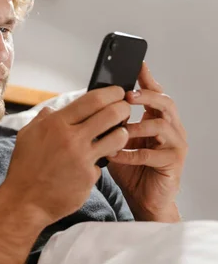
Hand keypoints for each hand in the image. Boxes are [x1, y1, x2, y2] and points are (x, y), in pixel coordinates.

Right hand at [6, 86, 129, 224]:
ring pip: (118, 137)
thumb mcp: (27, 136)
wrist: (24, 201)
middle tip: (124, 109)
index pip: (93, 99)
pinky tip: (88, 166)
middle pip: (112, 113)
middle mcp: (71, 138)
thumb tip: (53, 109)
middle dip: (123, 108)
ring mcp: (82, 158)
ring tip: (116, 135)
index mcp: (56, 123)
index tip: (117, 92)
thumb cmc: (24, 168)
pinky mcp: (89, 176)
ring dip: (121, 133)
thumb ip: (43, 119)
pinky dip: (98, 163)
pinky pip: (103, 163)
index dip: (111, 92)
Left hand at [107, 62, 187, 221]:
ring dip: (136, 127)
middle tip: (127, 96)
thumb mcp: (117, 139)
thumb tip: (87, 104)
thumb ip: (110, 123)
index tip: (137, 64)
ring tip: (118, 131)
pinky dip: (131, 154)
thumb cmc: (129, 168)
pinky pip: (152, 155)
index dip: (146, 78)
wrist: (143, 199)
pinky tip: (115, 155)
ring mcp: (175, 145)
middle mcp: (171, 128)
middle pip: (164, 102)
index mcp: (157, 119)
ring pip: (161, 125)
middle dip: (146, 96)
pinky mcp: (173, 163)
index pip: (154, 92)